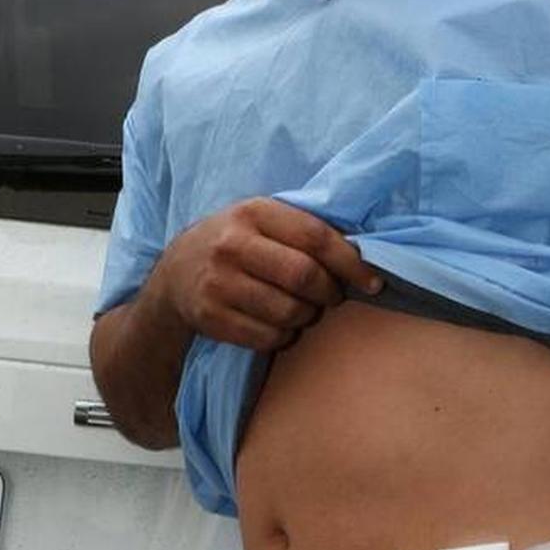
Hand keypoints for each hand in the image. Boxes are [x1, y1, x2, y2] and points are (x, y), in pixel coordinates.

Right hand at [145, 197, 381, 350]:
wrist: (175, 271)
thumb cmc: (239, 244)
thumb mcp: (264, 221)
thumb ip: (306, 230)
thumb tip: (365, 257)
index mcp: (254, 212)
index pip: (315, 237)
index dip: (351, 262)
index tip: (373, 282)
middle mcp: (232, 244)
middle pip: (304, 276)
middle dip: (329, 293)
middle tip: (331, 297)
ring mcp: (217, 282)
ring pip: (289, 312)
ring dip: (307, 316)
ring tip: (302, 308)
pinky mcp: (209, 317)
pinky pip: (268, 338)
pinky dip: (284, 336)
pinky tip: (278, 324)